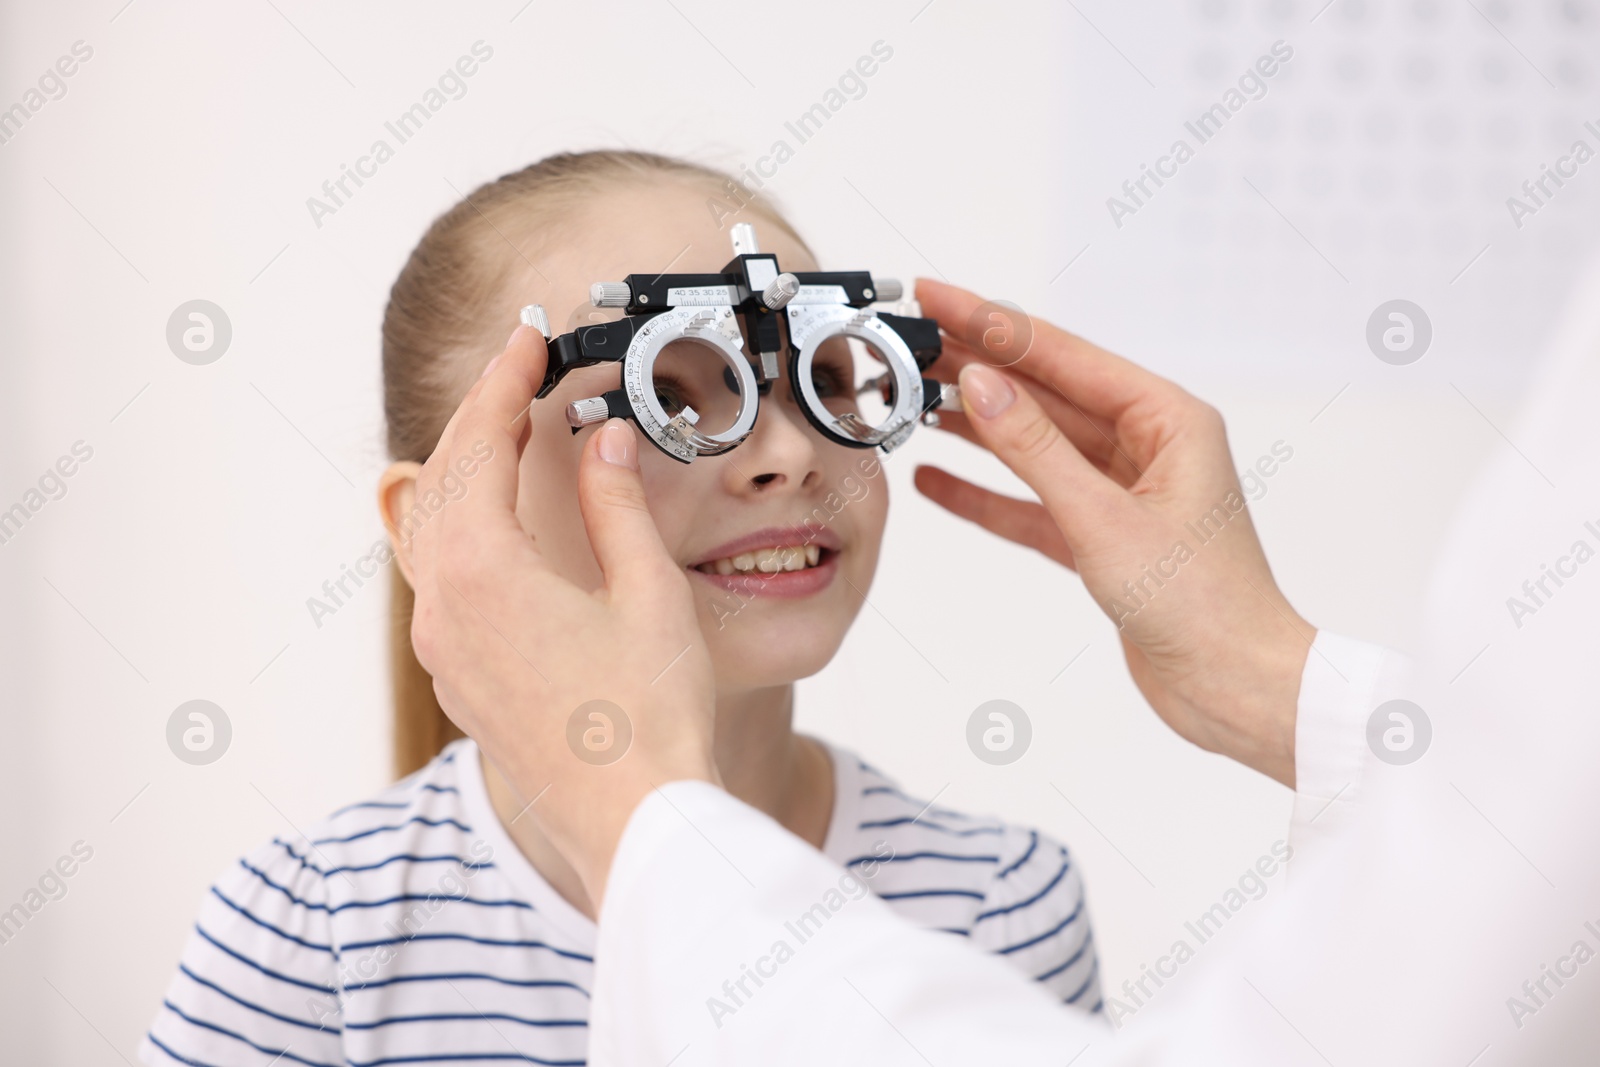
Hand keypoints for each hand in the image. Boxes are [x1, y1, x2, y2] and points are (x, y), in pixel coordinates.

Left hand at [402, 323, 716, 898]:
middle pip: (441, 479)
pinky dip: (466, 529)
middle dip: (480, 418)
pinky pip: (440, 579)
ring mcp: (442, 648)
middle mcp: (442, 605)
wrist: (634, 823)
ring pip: (431, 530)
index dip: (505, 381)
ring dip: (467, 474)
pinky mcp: (457, 679)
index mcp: (482, 570)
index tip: (530, 337)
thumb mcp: (647, 591)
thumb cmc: (650, 715)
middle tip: (524, 373)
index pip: (478, 444)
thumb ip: (616, 504)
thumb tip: (604, 443)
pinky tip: (503, 525)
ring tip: (510, 436)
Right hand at [912, 279, 1311, 786]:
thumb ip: (1036, 449)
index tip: (936, 299)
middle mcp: (1146, 445)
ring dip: (974, 425)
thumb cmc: (1203, 606)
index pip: (1061, 355)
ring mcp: (1122, 491)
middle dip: (974, 366)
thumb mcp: (1104, 519)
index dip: (992, 325)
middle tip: (907, 342)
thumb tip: (982, 383)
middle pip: (1043, 392)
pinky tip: (936, 479)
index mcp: (1167, 419)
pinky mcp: (1101, 537)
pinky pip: (1031, 501)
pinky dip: (985, 492)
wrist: (1235, 689)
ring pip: (1033, 444)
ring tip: (911, 398)